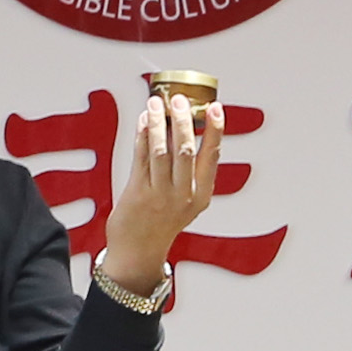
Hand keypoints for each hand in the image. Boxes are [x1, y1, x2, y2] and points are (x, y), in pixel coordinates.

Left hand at [99, 89, 214, 295]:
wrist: (138, 251)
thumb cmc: (162, 221)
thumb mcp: (186, 200)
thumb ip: (188, 170)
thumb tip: (182, 127)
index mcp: (201, 195)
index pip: (211, 156)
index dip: (215, 130)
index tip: (215, 107)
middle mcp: (182, 195)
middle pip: (185, 150)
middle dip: (183, 120)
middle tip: (179, 99)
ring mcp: (159, 195)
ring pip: (161, 151)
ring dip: (159, 123)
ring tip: (156, 103)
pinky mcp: (137, 193)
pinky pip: (140, 157)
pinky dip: (142, 135)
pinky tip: (144, 120)